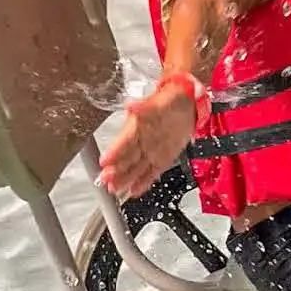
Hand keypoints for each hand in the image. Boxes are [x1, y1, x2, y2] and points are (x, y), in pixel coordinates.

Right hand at [98, 81, 197, 202]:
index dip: (114, 151)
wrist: (187, 104)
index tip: (103, 161)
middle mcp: (141, 141)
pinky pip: (151, 173)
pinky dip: (143, 182)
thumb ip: (144, 106)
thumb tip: (131, 106)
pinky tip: (133, 191)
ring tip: (115, 189)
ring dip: (125, 179)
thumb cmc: (170, 99)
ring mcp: (151, 151)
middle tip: (105, 181)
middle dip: (115, 170)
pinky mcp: (162, 159)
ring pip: (136, 168)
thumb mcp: (160, 100)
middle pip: (126, 157)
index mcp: (137, 126)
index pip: (124, 141)